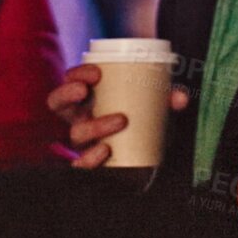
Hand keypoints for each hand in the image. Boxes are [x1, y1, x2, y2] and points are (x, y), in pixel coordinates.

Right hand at [45, 64, 188, 168]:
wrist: (146, 162)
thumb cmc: (143, 125)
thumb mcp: (154, 109)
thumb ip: (166, 100)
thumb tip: (180, 97)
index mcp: (88, 101)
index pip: (70, 83)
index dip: (76, 74)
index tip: (95, 72)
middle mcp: (80, 121)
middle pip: (58, 104)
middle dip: (66, 93)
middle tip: (84, 89)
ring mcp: (84, 144)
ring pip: (75, 134)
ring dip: (95, 125)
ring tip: (120, 120)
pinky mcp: (92, 165)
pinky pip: (80, 165)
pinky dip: (89, 158)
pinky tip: (104, 150)